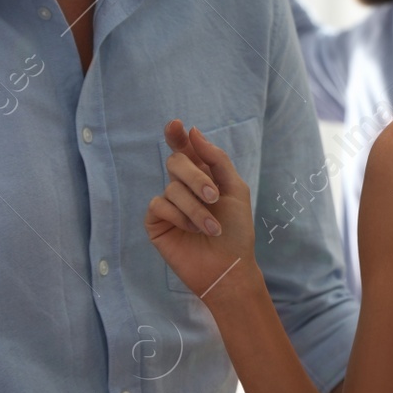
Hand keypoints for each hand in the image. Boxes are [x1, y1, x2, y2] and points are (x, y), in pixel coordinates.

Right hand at [144, 119, 257, 299]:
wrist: (229, 267)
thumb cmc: (236, 231)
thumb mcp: (235, 189)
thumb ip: (216, 159)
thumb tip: (193, 133)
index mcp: (202, 175)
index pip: (184, 148)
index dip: (177, 135)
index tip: (176, 125)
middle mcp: (182, 186)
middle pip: (176, 162)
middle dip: (196, 177)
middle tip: (214, 196)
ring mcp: (168, 204)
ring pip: (171, 188)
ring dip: (196, 209)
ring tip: (211, 228)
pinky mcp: (156, 222)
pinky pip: (158, 206)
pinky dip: (179, 217)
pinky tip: (191, 231)